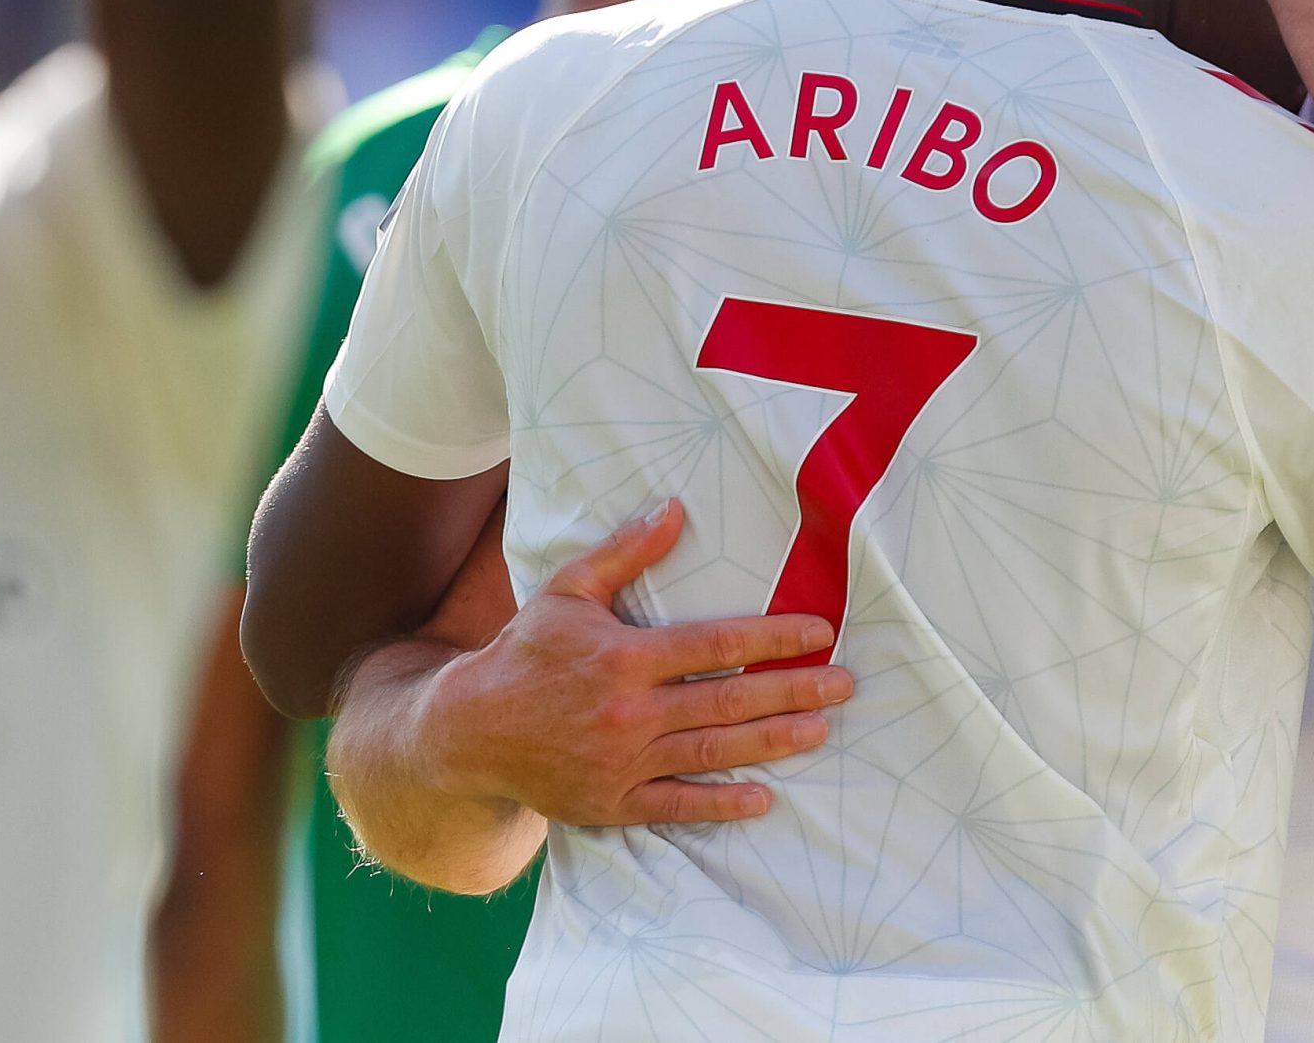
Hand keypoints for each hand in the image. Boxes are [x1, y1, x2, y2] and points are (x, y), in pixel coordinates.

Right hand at [422, 499, 853, 825]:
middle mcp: (629, 711)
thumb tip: (674, 508)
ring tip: (820, 731)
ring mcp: (623, 761)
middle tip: (845, 685)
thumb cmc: (525, 652)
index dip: (772, 638)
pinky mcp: (613, 801)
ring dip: (772, 742)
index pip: (715, 645)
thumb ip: (624, 553)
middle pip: (728, 700)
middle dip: (792, 691)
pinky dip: (720, 803)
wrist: (469, 732)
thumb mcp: (568, 591)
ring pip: (712, 752)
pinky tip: (763, 797)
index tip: (819, 632)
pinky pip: (677, 805)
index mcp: (624, 656)